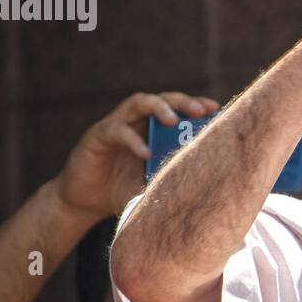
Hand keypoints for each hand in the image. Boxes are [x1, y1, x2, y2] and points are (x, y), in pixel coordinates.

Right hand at [53, 91, 220, 220]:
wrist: (86, 202)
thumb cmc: (124, 190)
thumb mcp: (154, 186)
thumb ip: (173, 179)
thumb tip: (207, 185)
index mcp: (154, 129)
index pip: (178, 109)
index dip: (196, 106)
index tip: (215, 109)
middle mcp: (137, 121)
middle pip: (162, 99)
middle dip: (182, 102)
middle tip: (200, 111)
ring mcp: (117, 125)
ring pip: (138, 103)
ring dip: (158, 108)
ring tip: (172, 121)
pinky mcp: (97, 136)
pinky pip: (117, 131)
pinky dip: (132, 140)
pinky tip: (145, 153)